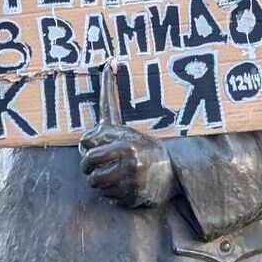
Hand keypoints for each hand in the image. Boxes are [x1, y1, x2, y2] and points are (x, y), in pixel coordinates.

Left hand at [78, 62, 177, 208]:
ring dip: (102, 183)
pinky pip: (110, 200)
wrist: (174, 170)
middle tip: (101, 166)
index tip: (96, 150)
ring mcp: (133, 184)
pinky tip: (126, 187)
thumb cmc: (141, 143)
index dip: (88, 152)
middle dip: (91, 169)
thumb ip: (109, 94)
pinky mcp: (135, 200)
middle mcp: (130, 163)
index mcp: (124, 143)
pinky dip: (114, 196)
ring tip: (115, 175)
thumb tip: (109, 61)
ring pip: (97, 187)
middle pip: (88, 171)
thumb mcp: (123, 120)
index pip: (87, 150)